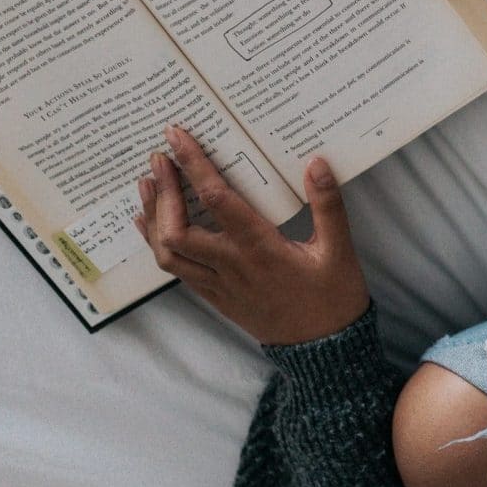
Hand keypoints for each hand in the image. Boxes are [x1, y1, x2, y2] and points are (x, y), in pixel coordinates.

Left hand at [136, 125, 368, 345]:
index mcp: (259, 249)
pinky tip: (150, 225)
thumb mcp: (339, 250)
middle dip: (162, 191)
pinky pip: (176, 269)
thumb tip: (316, 163)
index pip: (217, 199)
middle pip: (176, 229)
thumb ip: (327, 205)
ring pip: (167, 252)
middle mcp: (231, 266)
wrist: (324, 350)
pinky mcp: (216, 296)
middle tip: (157, 158)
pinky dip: (157, 243)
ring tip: (148, 184)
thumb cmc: (333, 298)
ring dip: (152, 217)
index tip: (177, 137)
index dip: (194, 165)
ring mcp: (219, 284)